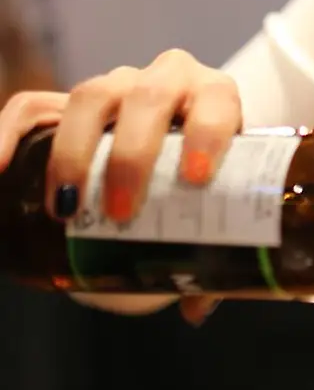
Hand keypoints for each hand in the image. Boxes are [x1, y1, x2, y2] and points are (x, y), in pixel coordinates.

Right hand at [0, 51, 242, 322]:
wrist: (165, 149)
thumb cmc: (199, 184)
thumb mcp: (215, 207)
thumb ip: (213, 252)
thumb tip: (194, 310)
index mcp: (215, 99)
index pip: (216, 101)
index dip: (208, 131)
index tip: (195, 177)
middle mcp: (167, 80)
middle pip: (148, 97)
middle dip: (132, 155)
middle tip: (120, 213)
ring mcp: (115, 84)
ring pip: (89, 95)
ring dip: (74, 151)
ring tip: (67, 207)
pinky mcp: (67, 100)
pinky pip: (32, 106)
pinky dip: (8, 133)